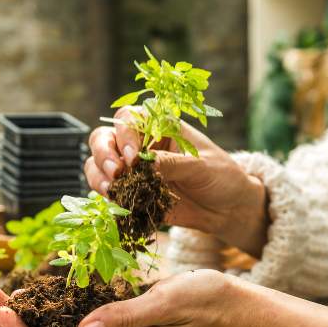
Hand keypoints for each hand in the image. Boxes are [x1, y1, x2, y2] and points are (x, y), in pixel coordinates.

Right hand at [87, 106, 268, 256]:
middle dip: (103, 153)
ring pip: (99, 164)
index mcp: (160, 127)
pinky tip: (114, 202)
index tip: (134, 156)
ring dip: (98, 175)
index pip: (128, 118)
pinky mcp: (132, 193)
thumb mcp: (201, 167)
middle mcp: (141, 144)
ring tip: (111, 189)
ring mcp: (134, 169)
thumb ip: (172, 164)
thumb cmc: (221, 176)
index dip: (124, 134)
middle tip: (116, 172)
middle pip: (105, 138)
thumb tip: (142, 163)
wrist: (229, 208)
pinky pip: (108, 190)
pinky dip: (104, 195)